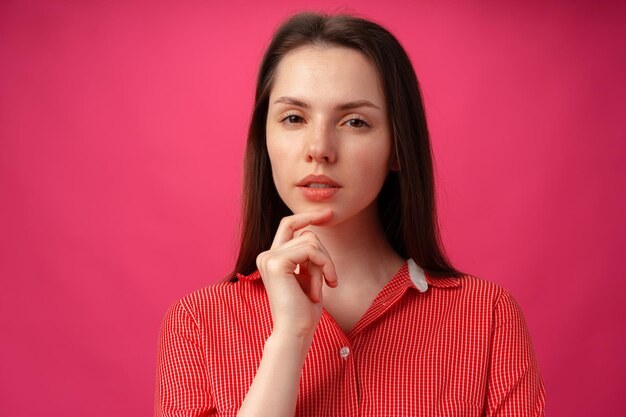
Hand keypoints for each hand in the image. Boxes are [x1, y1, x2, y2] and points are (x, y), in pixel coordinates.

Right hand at [256, 209, 337, 338]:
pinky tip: (319, 289)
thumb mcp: (308, 276)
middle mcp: (266, 255)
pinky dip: (323, 267)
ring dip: (324, 265)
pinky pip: (311, 250)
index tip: (328, 213)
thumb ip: (307, 255)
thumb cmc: (304, 311)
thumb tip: (312, 230)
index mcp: (272, 258)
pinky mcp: (276, 263)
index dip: (307, 216)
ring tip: (319, 289)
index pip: (289, 224)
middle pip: (307, 234)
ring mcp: (269, 258)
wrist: (295, 333)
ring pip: (312, 241)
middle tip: (329, 281)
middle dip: (324, 256)